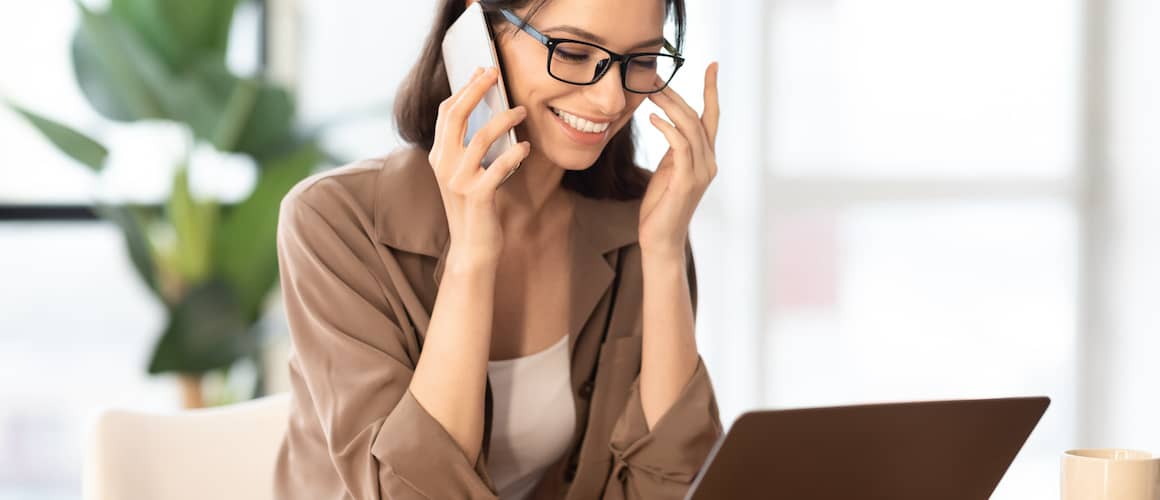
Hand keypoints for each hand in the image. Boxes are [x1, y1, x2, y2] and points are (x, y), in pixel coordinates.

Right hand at [427, 66, 531, 265]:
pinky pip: (498, 167)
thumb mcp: (464, 174)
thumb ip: (468, 148)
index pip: (446, 112)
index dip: (463, 88)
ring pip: (480, 137)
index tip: (481, 71)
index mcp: (438, 156)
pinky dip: (514, 154)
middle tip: (496, 73)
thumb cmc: (474, 209)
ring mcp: (458, 181)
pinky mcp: (478, 196)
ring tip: (522, 111)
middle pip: (456, 115)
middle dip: (476, 89)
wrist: (472, 249)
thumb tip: (487, 113)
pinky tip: (525, 148)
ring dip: (504, 119)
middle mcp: (443, 165)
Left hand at [638, 62, 719, 257]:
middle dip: (675, 93)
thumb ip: (675, 150)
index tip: (712, 65)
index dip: (712, 90)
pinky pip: (680, 146)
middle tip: (653, 74)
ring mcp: (701, 172)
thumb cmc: (661, 206)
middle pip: (696, 117)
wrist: (661, 240)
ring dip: (668, 105)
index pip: (711, 117)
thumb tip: (670, 126)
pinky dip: (667, 128)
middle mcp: (709, 161)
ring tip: (649, 89)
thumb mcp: (668, 171)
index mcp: (706, 157)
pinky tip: (652, 117)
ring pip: (689, 128)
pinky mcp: (687, 181)